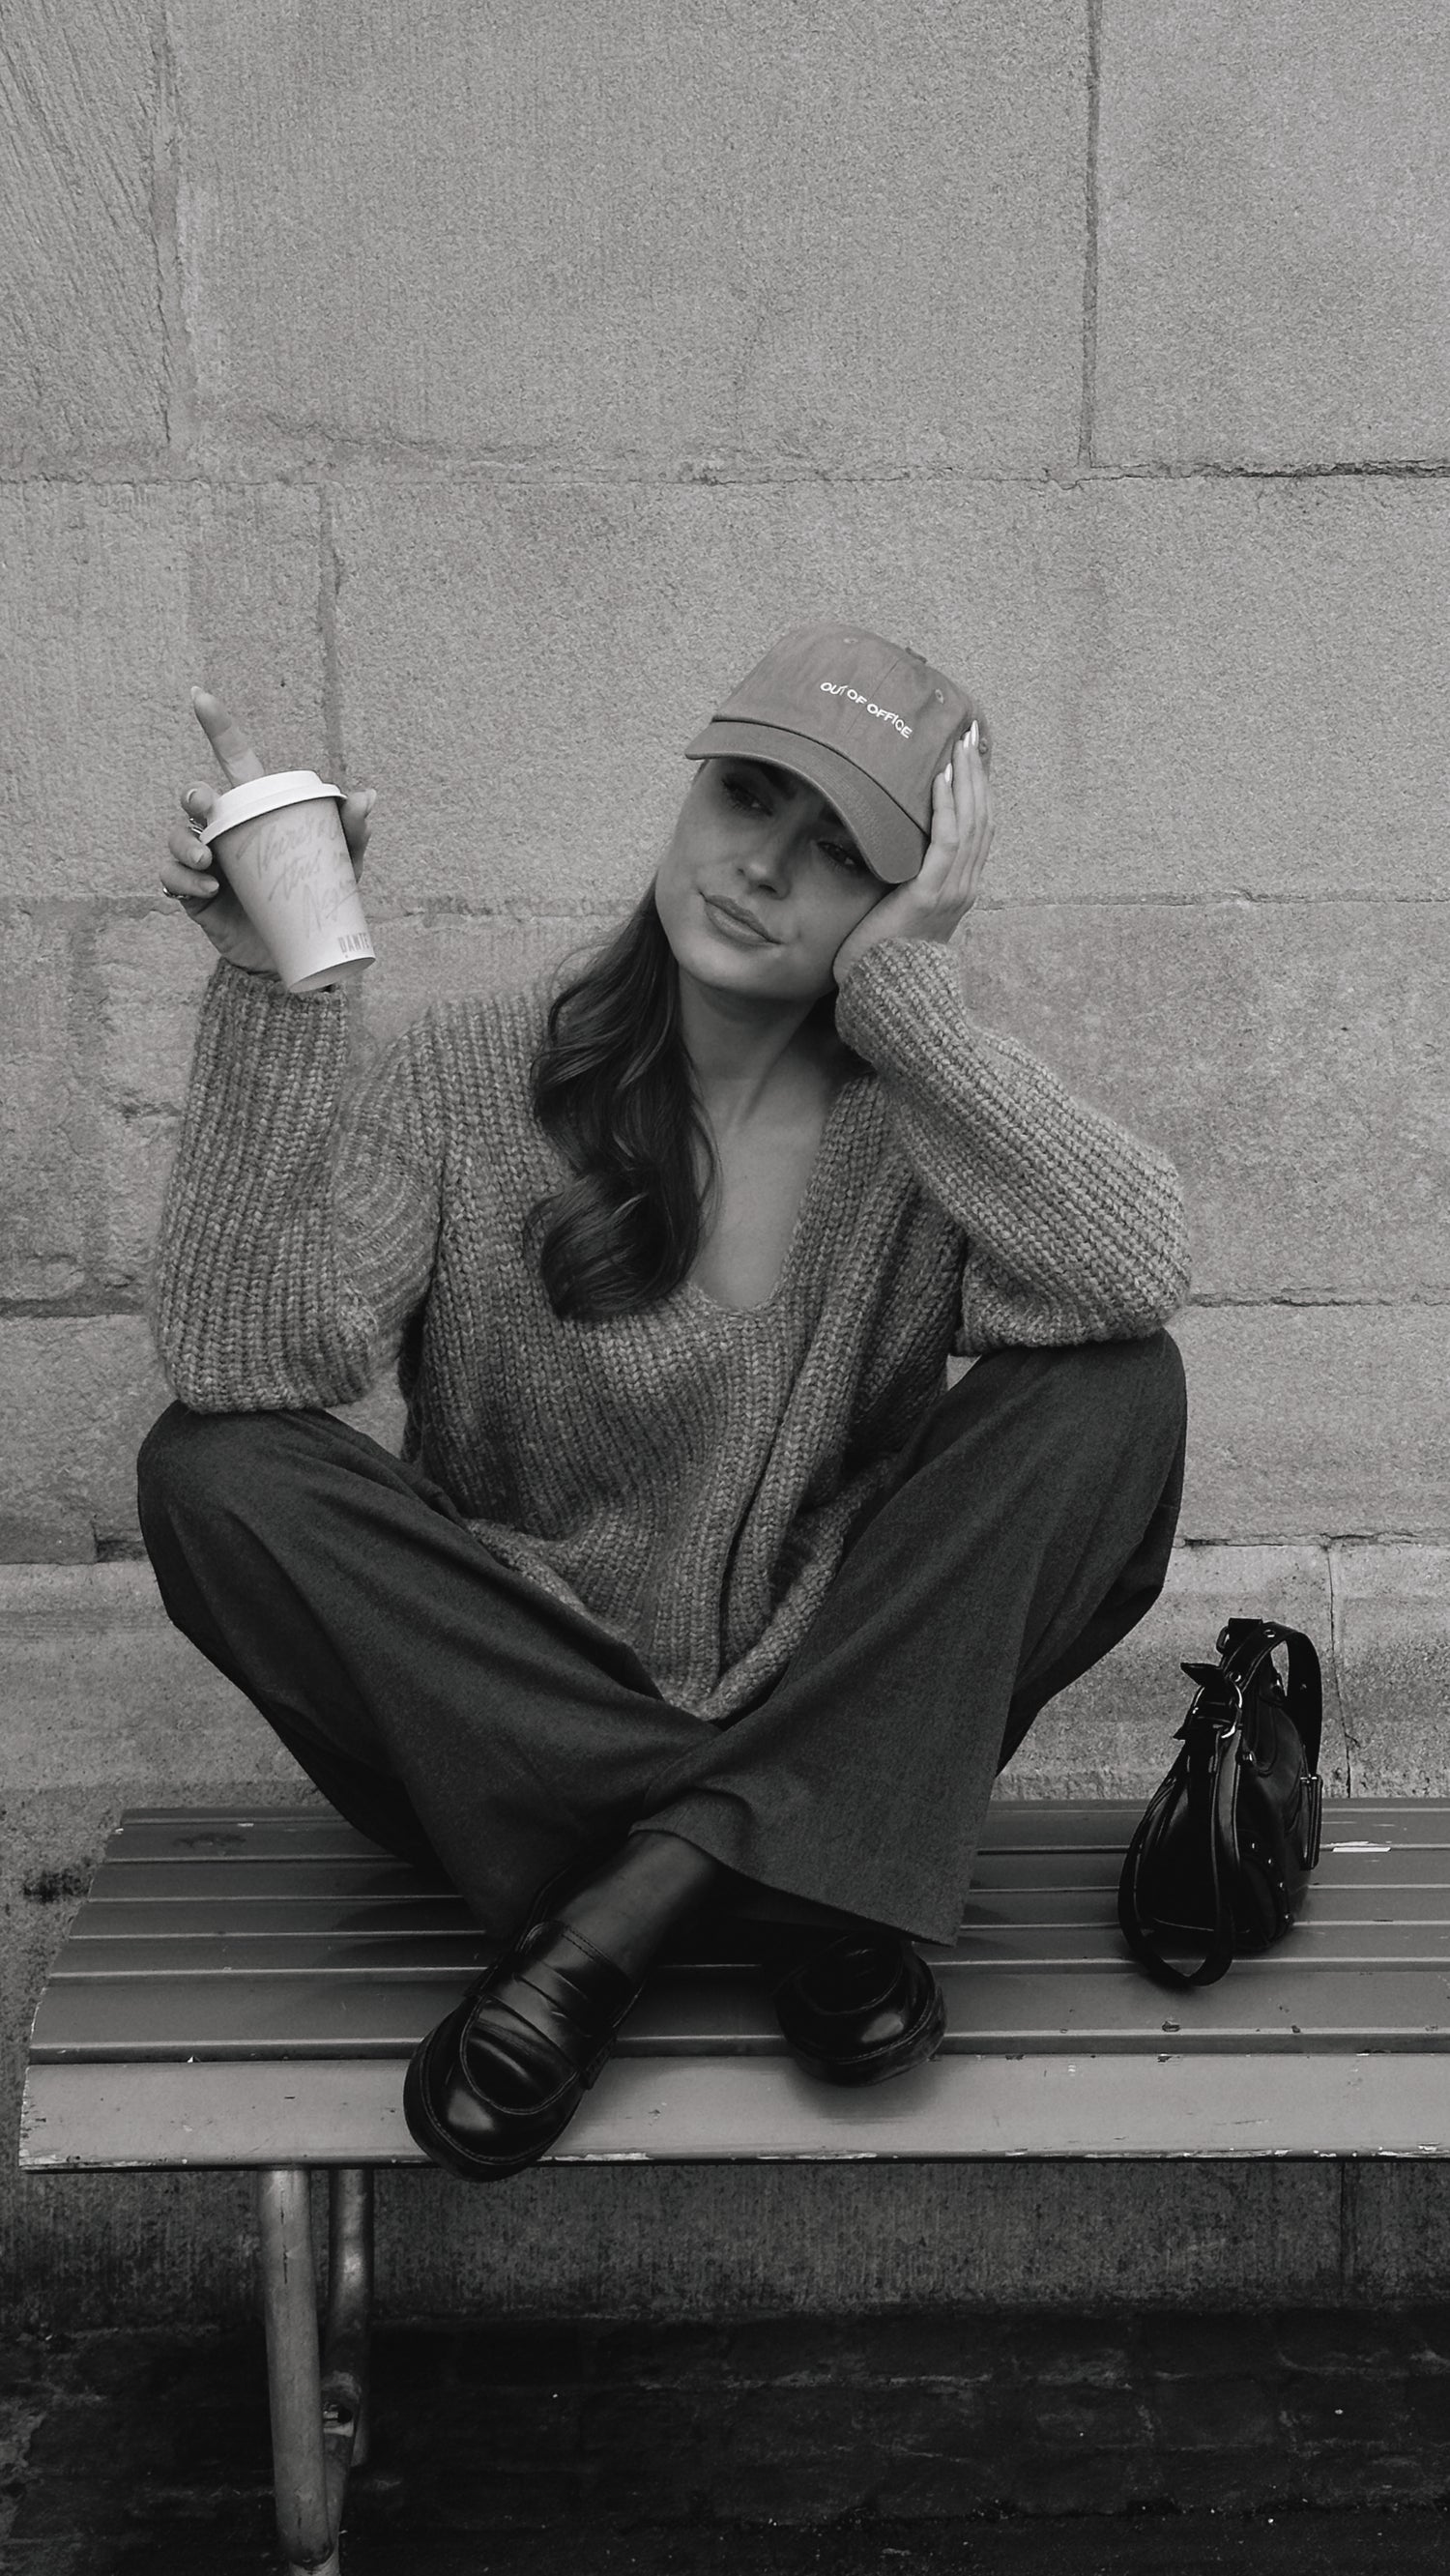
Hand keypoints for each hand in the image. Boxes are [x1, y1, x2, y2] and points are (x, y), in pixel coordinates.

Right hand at [160, 689, 375, 974]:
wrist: (298, 958)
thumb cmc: (317, 902)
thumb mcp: (342, 867)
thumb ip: (352, 832)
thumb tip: (367, 796)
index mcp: (257, 812)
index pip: (233, 759)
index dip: (216, 726)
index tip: (199, 695)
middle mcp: (226, 830)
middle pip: (196, 796)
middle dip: (195, 795)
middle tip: (207, 807)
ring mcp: (206, 862)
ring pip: (177, 837)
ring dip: (185, 844)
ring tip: (208, 863)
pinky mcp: (194, 895)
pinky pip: (170, 878)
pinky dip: (181, 879)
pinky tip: (206, 887)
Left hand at [831, 720, 994, 987]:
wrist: (881, 997)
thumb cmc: (880, 956)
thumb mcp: (896, 908)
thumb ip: (900, 878)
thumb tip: (878, 843)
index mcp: (960, 888)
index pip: (980, 828)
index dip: (978, 789)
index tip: (971, 754)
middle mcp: (965, 887)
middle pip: (982, 817)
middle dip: (977, 773)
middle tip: (969, 734)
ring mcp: (953, 892)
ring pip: (970, 823)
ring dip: (966, 780)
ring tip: (958, 745)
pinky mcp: (931, 896)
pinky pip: (946, 843)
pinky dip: (946, 808)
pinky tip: (940, 779)